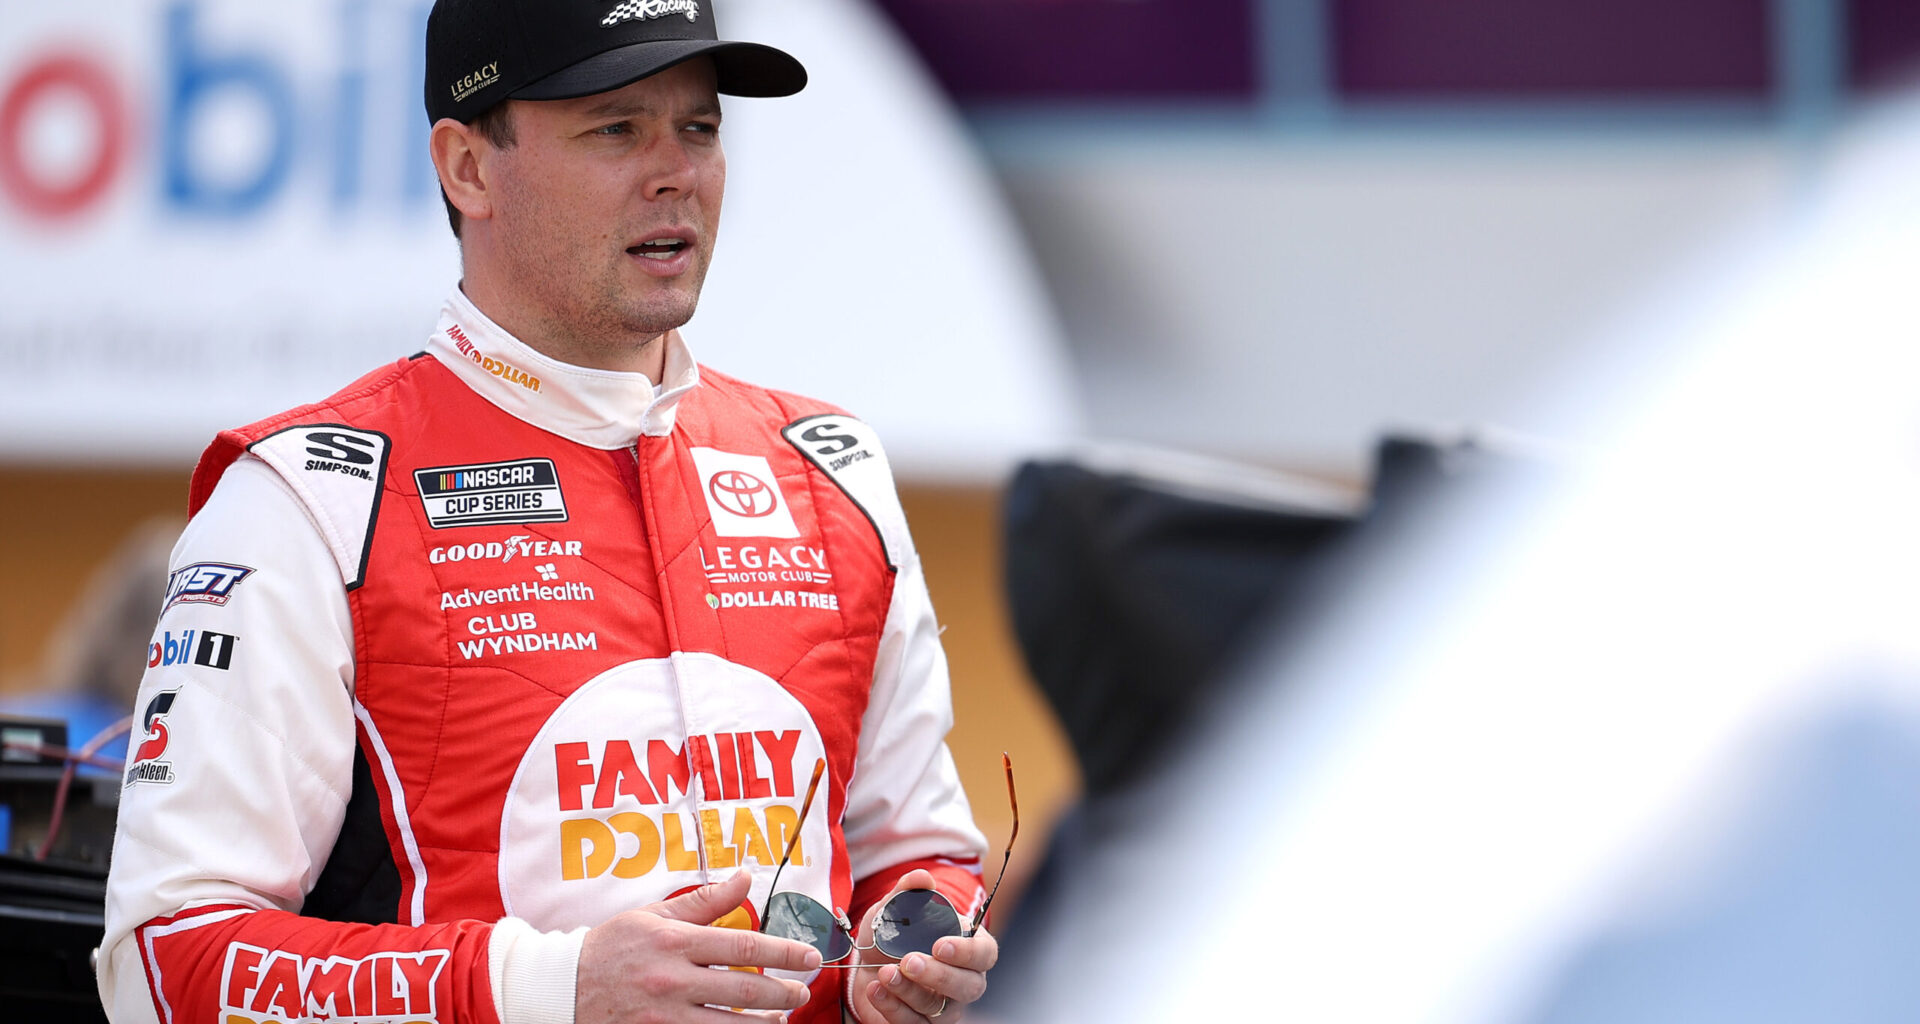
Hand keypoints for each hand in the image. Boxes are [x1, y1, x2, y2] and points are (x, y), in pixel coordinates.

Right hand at [576, 870, 821, 1022]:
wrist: (562, 987)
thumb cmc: (612, 947)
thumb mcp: (654, 914)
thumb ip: (704, 900)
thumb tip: (745, 876)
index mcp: (675, 942)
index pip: (744, 946)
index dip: (784, 952)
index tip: (809, 957)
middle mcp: (672, 980)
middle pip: (744, 991)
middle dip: (782, 993)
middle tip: (802, 991)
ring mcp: (663, 1016)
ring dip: (762, 1023)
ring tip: (780, 1018)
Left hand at [848, 870, 997, 1022]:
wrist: (866, 964)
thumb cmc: (893, 934)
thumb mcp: (895, 908)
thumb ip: (908, 891)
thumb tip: (921, 878)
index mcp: (969, 947)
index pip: (984, 954)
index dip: (966, 952)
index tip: (939, 945)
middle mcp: (964, 980)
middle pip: (969, 987)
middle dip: (938, 975)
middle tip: (909, 961)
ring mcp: (945, 1008)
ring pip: (940, 1009)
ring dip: (910, 991)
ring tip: (884, 973)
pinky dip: (894, 1009)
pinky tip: (876, 990)